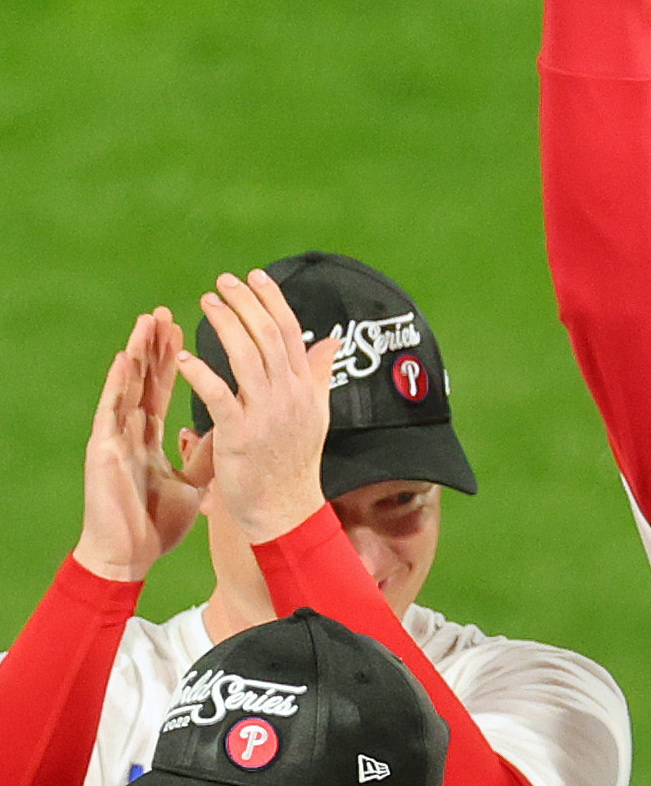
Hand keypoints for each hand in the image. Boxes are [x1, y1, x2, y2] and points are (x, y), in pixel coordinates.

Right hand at [73, 312, 202, 582]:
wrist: (131, 555)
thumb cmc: (155, 521)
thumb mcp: (192, 482)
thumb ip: (206, 453)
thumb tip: (229, 429)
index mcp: (149, 436)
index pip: (162, 388)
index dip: (172, 359)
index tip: (184, 327)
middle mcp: (130, 430)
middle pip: (144, 380)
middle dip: (155, 345)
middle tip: (166, 312)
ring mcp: (115, 437)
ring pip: (125, 387)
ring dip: (136, 353)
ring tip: (147, 321)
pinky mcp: (102, 450)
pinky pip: (110, 412)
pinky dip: (117, 385)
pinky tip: (124, 360)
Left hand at [174, 273, 337, 544]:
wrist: (287, 508)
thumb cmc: (295, 462)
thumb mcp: (314, 413)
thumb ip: (318, 373)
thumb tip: (332, 340)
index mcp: (306, 389)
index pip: (291, 333)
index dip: (272, 301)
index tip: (254, 276)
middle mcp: (290, 396)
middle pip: (269, 337)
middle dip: (246, 304)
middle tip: (223, 282)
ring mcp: (267, 414)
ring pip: (246, 357)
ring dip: (225, 326)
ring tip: (206, 303)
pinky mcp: (241, 435)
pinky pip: (219, 396)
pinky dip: (201, 374)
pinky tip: (183, 357)